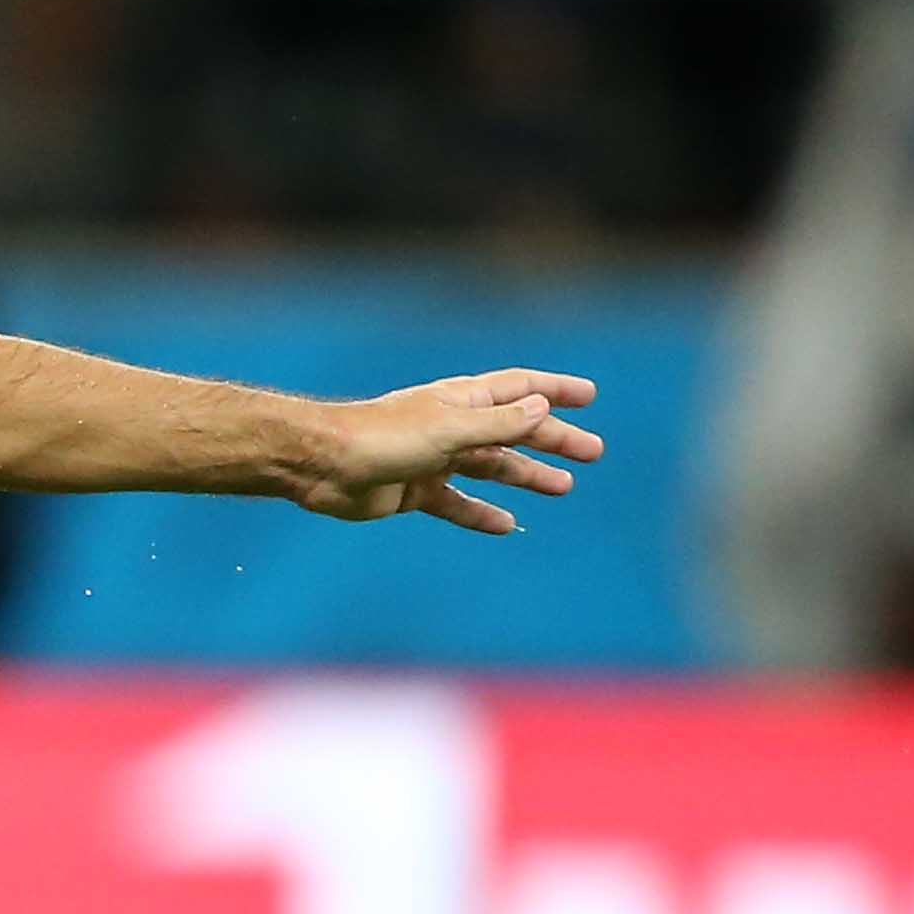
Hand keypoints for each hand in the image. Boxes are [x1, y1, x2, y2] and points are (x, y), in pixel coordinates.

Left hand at [299, 371, 603, 535]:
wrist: (321, 466)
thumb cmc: (381, 438)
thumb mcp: (448, 429)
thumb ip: (497, 424)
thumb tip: (543, 409)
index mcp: (460, 400)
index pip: (519, 389)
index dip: (554, 391)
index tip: (589, 396)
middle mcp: (450, 425)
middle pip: (513, 431)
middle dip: (552, 440)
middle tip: (591, 453)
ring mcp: (432, 459)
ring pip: (490, 467)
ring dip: (525, 475)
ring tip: (562, 487)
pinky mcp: (413, 491)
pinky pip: (456, 503)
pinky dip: (481, 512)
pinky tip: (507, 524)